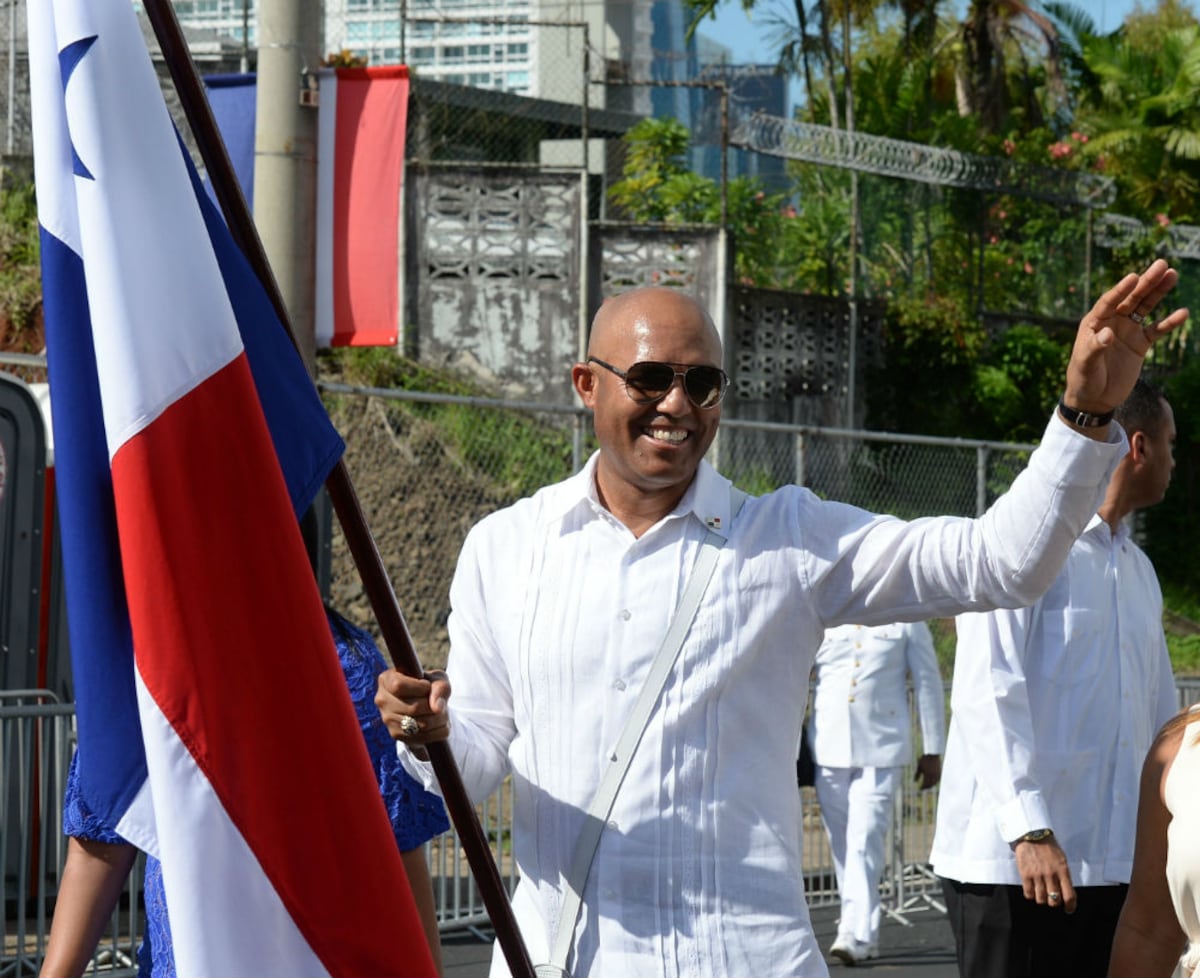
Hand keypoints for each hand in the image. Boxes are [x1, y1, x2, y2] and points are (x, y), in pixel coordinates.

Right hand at [375, 668, 450, 749]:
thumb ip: (440, 688)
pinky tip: (440, 724)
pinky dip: (438, 731)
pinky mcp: (396, 734)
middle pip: (413, 707)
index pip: (399, 686)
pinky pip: (423, 737)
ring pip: (420, 724)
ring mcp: (387, 719)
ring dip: (439, 720)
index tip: (428, 687)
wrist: (424, 705)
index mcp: (386, 680)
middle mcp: (382, 700)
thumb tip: (437, 709)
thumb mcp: (437, 680)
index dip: (420, 688)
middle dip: (434, 706)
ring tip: (443, 713)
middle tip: (441, 703)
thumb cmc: (429, 687)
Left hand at [914, 754, 941, 789]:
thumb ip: (917, 775)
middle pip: (930, 785)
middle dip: (926, 787)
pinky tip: (932, 782)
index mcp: (927, 775)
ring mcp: (937, 774)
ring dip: (931, 785)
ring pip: (934, 783)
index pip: (925, 784)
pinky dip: (934, 782)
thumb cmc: (924, 760)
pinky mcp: (940, 772)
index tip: (919, 789)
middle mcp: (933, 776)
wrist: (932, 754)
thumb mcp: (919, 767)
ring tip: (927, 786)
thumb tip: (914, 781)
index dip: (922, 787)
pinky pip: (937, 780)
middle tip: (922, 788)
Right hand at [1014, 836, 1076, 912]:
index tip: (1068, 909)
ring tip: (1041, 892)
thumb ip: (1064, 875)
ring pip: (1041, 899)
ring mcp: (1037, 875)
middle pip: (1054, 901)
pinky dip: (1031, 894)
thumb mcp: (1062, 860)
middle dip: (1054, 902)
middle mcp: (1051, 875)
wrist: (1031, 834)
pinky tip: (1032, 889)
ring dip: (1042, 898)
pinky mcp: (1025, 874)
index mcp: (1063, 871)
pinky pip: (1028, 894)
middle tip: (1052, 898)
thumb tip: (1065, 891)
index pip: (1069, 896)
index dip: (1070, 906)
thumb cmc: (1048, 846)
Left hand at [1062, 259, 1187, 421]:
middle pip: (1131, 298)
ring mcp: (1127, 331)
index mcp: (1093, 322)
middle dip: (1146, 282)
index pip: (1108, 302)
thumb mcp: (1085, 365)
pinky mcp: (1140, 344)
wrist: (1094, 399)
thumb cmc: (1083, 379)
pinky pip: (1157, 329)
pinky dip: (1169, 322)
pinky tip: (1183, 313)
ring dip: (1158, 292)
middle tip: (1162, 264)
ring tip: (1172, 275)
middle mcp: (1111, 322)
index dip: (1120, 289)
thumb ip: (1095, 348)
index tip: (1134, 276)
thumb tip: (1107, 334)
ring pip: (1145, 307)